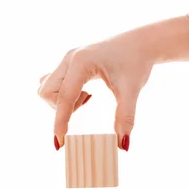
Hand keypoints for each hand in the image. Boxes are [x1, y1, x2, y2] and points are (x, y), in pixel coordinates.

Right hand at [38, 15, 188, 150]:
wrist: (141, 43)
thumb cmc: (137, 63)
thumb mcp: (132, 91)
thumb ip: (125, 118)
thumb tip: (123, 145)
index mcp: (82, 62)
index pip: (64, 98)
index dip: (60, 122)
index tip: (59, 143)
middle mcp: (70, 58)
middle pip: (48, 92)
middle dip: (61, 108)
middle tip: (87, 103)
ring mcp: (67, 58)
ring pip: (47, 87)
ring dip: (62, 100)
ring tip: (87, 96)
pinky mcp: (69, 62)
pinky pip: (53, 82)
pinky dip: (63, 93)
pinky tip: (84, 91)